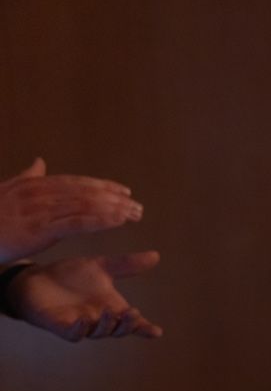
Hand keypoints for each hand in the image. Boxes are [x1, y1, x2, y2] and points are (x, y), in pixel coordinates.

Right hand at [0, 158, 143, 261]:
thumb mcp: (7, 191)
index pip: (76, 183)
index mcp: (33, 185)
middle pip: (86, 193)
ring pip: (86, 206)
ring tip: (135, 215)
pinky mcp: (40, 229)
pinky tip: (119, 221)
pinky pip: (77, 222)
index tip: (124, 191)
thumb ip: (26, 177)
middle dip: (114, 199)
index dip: (102, 187)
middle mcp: (39, 193)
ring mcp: (40, 210)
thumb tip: (40, 162)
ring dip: (114, 209)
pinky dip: (101, 219)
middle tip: (138, 206)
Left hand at [6, 252, 162, 340]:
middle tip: (133, 314)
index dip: (144, 329)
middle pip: (119, 330)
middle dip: (128, 325)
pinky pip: (73, 334)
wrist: (36, 278)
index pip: (132, 323)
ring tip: (110, 313)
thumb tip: (156, 256)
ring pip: (99, 333)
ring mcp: (80, 325)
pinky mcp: (60, 326)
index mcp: (112, 308)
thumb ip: (126, 265)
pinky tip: (84, 320)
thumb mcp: (101, 267)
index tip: (157, 332)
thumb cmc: (70, 276)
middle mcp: (98, 320)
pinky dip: (80, 329)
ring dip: (107, 325)